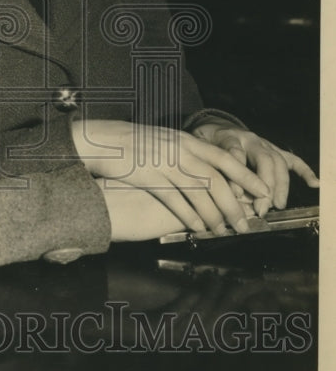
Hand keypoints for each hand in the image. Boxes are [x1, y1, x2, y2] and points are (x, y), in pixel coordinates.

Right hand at [72, 119, 271, 234]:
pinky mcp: (149, 178)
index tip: (263, 191)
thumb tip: (213, 172)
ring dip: (213, 215)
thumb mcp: (169, 141)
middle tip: (244, 223)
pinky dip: (189, 216)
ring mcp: (165, 164)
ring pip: (198, 193)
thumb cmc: (139, 142)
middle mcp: (180, 151)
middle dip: (233, 204)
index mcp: (188, 141)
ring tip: (221, 231)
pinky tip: (197, 228)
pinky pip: (175, 201)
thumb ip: (190, 153)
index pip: (225, 159)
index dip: (247, 176)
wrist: (106, 139)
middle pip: (215, 180)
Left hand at [190, 120, 319, 215]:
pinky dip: (304, 171)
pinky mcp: (273, 149)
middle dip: (265, 186)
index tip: (238, 197)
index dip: (237, 177)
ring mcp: (263, 144)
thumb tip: (219, 198)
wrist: (213, 126)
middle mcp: (248, 139)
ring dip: (280, 185)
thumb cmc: (204, 144)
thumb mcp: (198, 152)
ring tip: (277, 205)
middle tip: (262, 209)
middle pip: (263, 159)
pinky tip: (314, 184)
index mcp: (226, 138)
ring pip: (278, 161)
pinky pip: (291, 159)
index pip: (235, 155)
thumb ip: (207, 169)